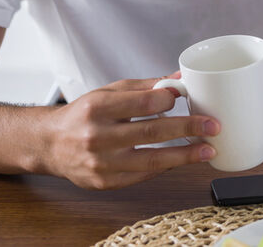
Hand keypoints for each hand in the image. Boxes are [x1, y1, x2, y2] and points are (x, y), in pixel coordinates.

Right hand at [42, 76, 219, 189]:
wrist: (50, 144)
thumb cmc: (83, 114)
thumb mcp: (109, 92)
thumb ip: (145, 87)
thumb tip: (180, 79)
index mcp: (98, 107)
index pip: (142, 103)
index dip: (168, 99)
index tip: (184, 97)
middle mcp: (97, 136)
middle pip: (152, 132)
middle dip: (188, 128)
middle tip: (212, 126)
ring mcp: (101, 163)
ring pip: (151, 161)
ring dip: (185, 155)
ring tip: (207, 149)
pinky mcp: (105, 183)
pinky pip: (143, 176)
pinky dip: (165, 167)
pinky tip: (181, 160)